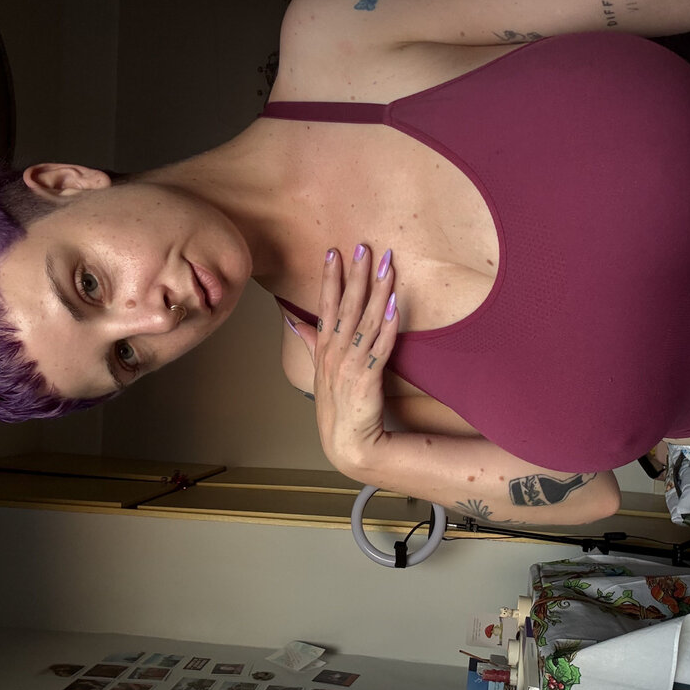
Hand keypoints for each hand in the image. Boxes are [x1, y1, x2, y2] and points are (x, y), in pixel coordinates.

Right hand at [288, 245, 399, 472]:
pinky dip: (389, 327)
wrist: (346, 441)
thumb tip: (293, 319)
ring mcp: (351, 363)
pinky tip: (396, 307)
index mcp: (323, 347)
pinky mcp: (368, 377)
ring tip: (387, 267)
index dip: (330, 278)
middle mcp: (335, 351)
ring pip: (367, 320)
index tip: (334, 252)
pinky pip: (380, 347)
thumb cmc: (334, 405)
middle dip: (356, 275)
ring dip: (378, 292)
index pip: (326, 305)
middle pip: (347, 306)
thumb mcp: (318, 369)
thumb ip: (309, 341)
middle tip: (364, 247)